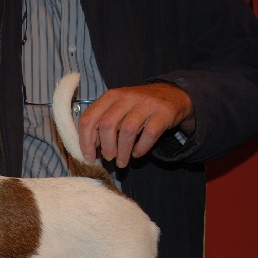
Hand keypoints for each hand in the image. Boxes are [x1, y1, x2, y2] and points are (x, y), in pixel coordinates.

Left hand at [77, 83, 194, 167]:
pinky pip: (149, 134)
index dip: (85, 142)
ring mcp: (145, 104)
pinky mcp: (162, 113)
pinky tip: (137, 153)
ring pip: (127, 131)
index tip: (89, 157)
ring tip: (122, 162)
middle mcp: (126, 97)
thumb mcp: (118, 109)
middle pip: (107, 124)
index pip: (89, 119)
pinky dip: (141, 148)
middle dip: (106, 146)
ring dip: (123, 152)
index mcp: (110, 97)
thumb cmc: (138, 107)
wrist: (171, 94)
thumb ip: (102, 124)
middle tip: (109, 158)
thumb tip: (91, 148)